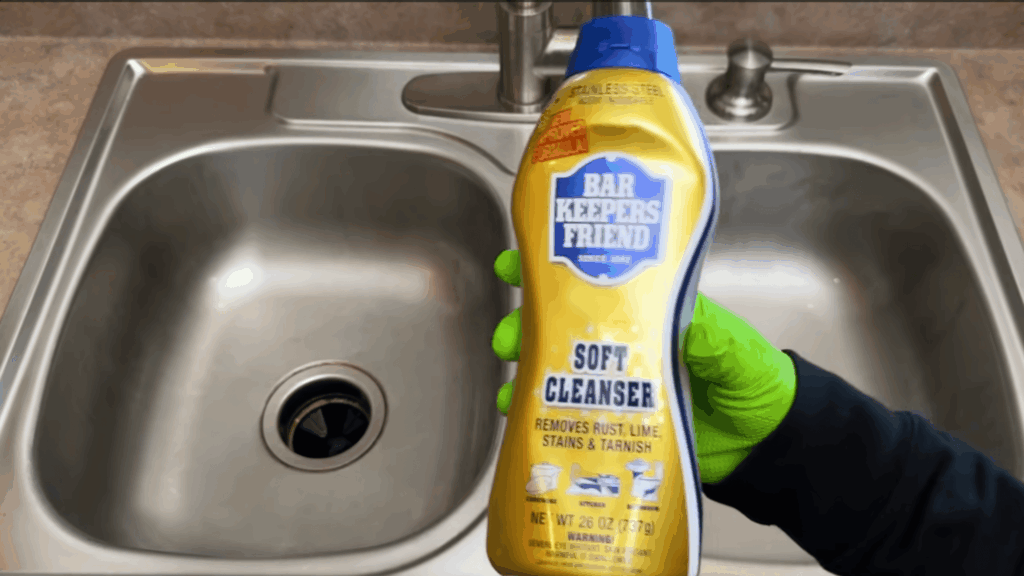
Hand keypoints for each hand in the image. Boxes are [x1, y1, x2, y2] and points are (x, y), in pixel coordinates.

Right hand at [491, 250, 796, 483]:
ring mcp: (617, 384)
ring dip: (526, 369)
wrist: (769, 443)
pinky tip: (521, 417)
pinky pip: (571, 414)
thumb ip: (701, 328)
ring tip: (508, 378)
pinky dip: (540, 415)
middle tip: (508, 336)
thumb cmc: (755, 380)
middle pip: (562, 326)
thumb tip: (667, 311)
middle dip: (526, 324)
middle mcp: (626, 344)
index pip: (595, 282)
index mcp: (650, 312)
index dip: (552, 271)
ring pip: (557, 368)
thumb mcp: (730, 344)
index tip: (515, 265)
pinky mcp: (616, 423)